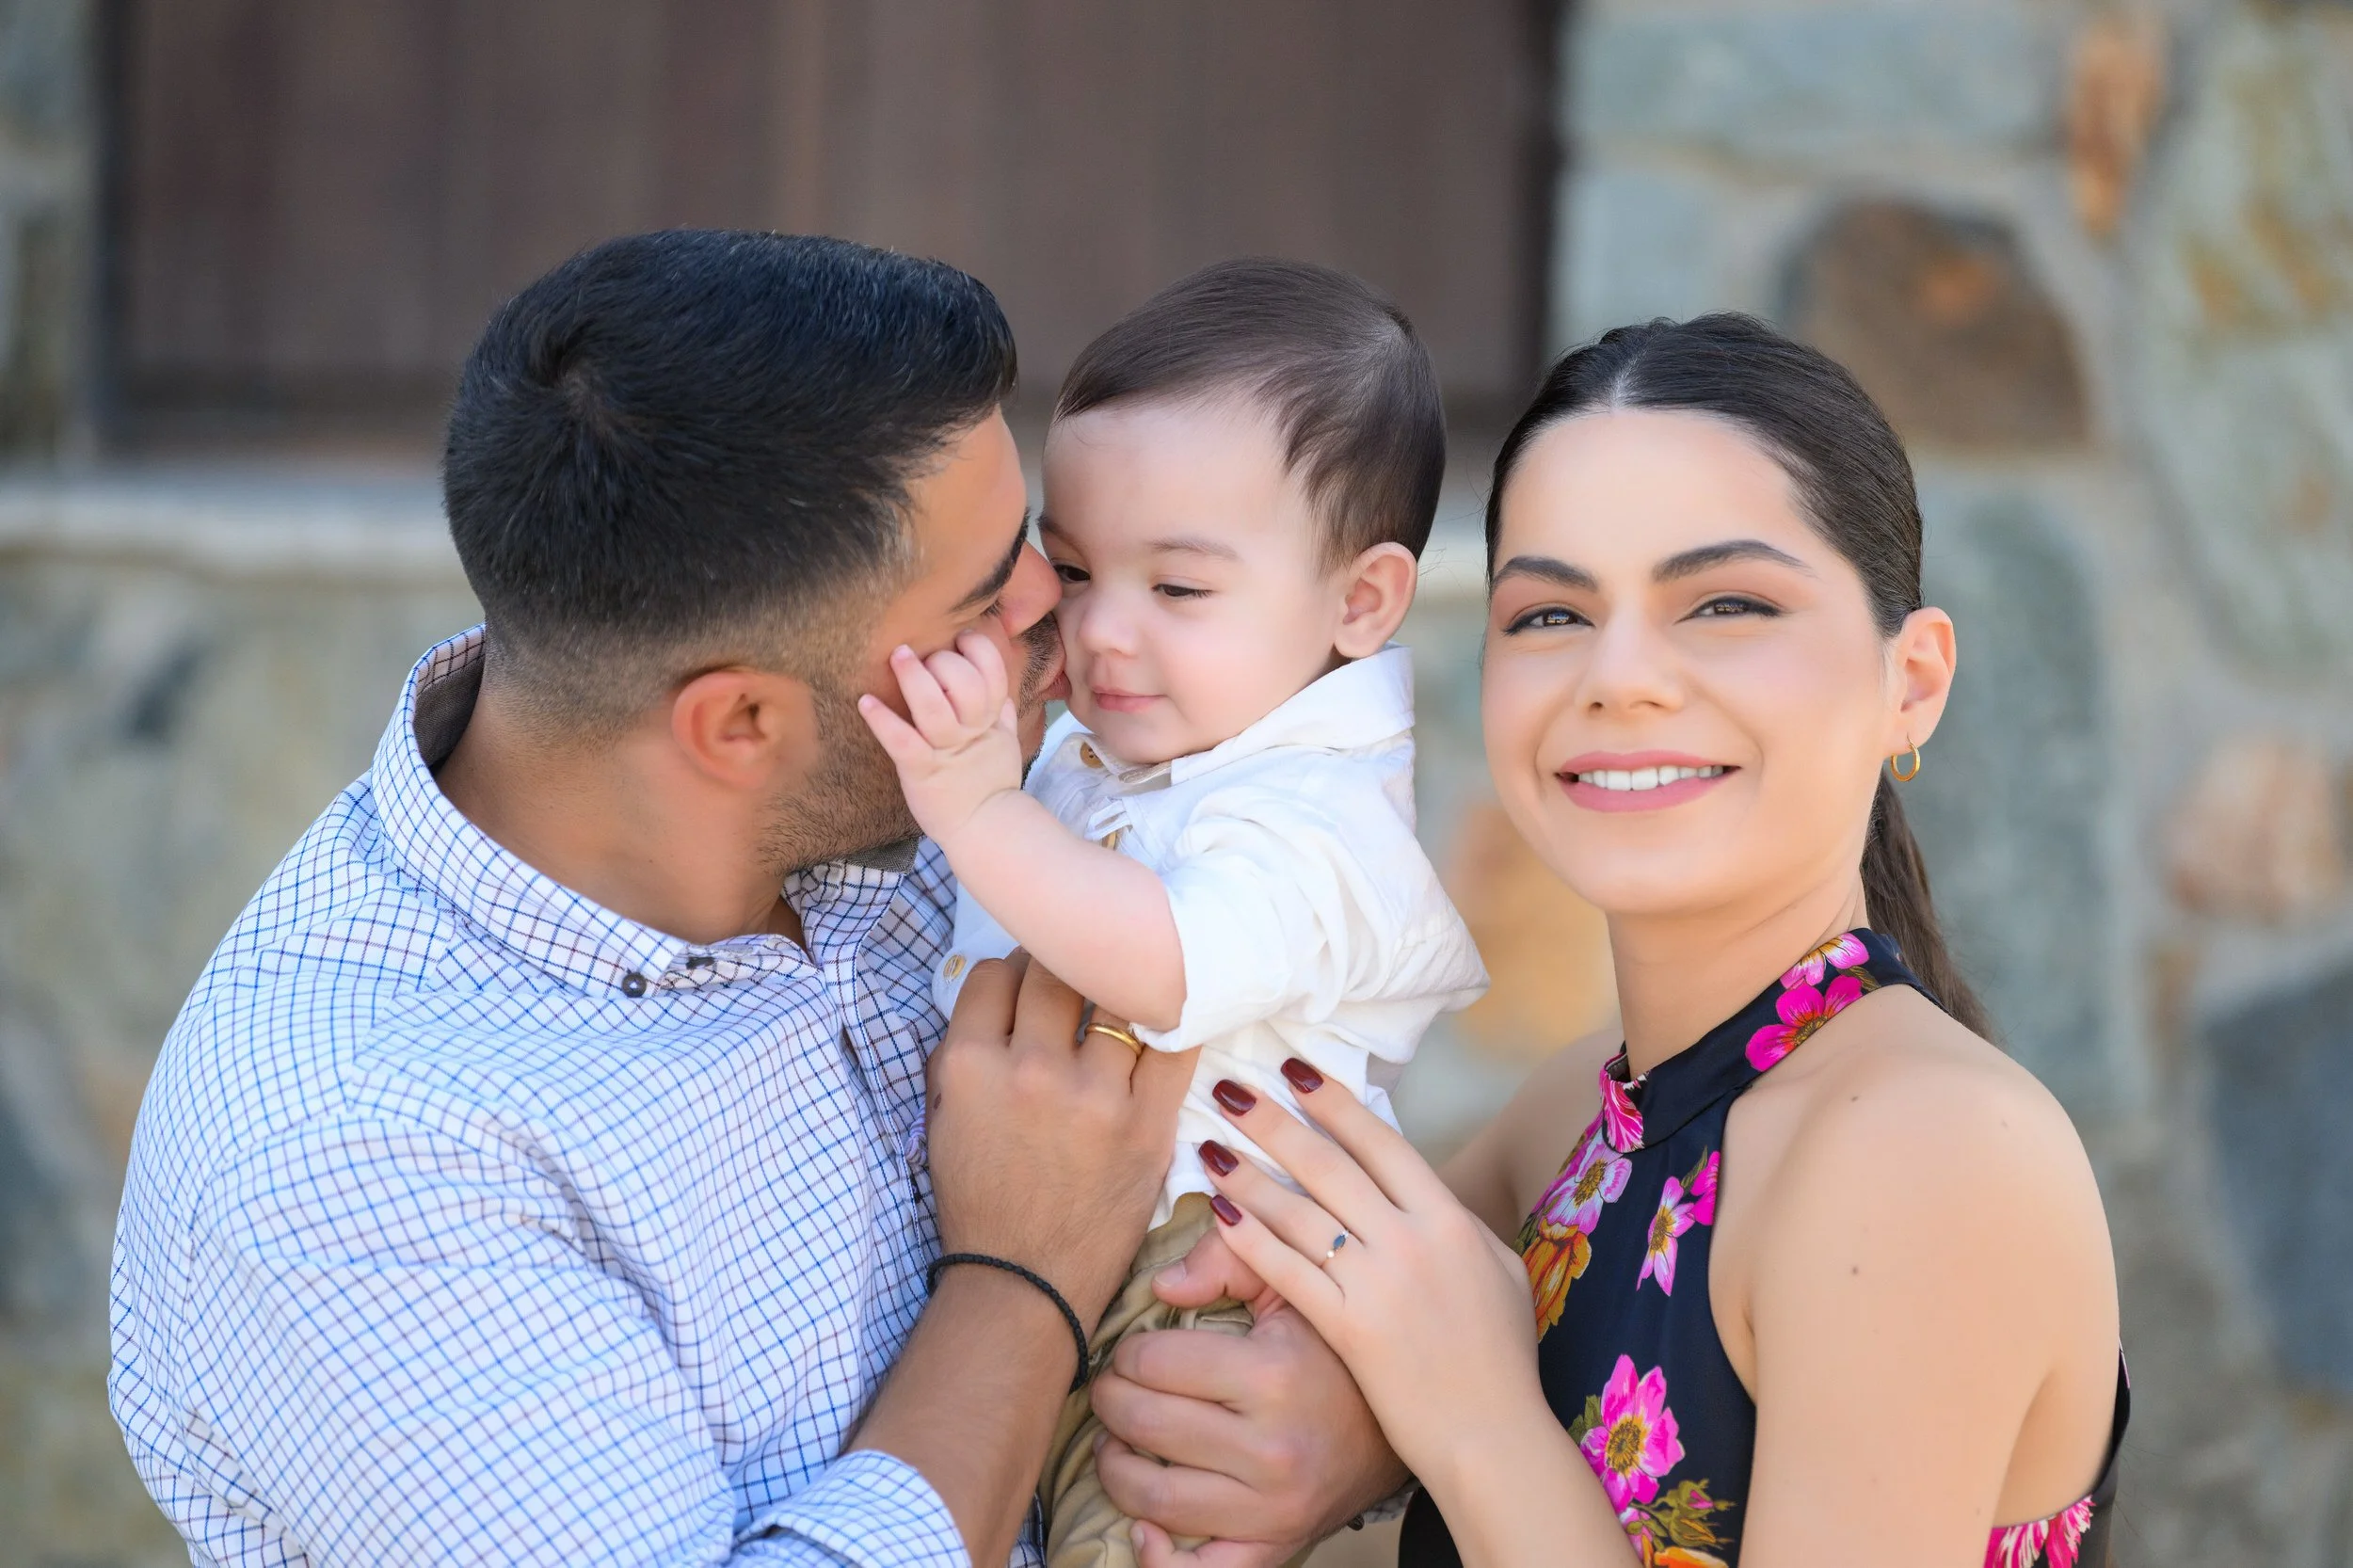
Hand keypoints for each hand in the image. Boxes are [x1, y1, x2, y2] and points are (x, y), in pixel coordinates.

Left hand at [858, 633, 1025, 845]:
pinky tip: (866, 702)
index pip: (994, 672)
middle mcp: (972, 732)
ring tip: (899, 655)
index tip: (960, 640)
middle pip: (964, 685)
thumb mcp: (1005, 747)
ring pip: (935, 708)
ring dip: (915, 679)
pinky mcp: (921, 772)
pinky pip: (903, 742)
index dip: (978, 649)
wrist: (984, 830)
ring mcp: (946, 751)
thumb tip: (1003, 695)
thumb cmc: (991, 786)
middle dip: (944, 662)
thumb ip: (1003, 717)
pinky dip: (884, 721)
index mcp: (991, 721)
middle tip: (922, 658)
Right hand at [925, 953, 1195, 1331]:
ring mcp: (1093, 1096)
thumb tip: (997, 994)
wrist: (1024, 1284)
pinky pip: (1174, 1045)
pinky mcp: (1146, 1124)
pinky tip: (1173, 1016)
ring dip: (1119, 991)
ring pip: (1117, 997)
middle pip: (1056, 971)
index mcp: (969, 1066)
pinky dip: (1174, 1024)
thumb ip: (961, 1054)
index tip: (1030, 977)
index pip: (995, 973)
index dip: (1014, 968)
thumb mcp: (942, 1121)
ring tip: (1127, 995)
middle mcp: (1029, 1070)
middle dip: (1068, 964)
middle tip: (1082, 973)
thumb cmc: (980, 1203)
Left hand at [1091, 1231, 1407, 1566]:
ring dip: (1114, 1465)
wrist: (1401, 1420)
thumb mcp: (1293, 1283)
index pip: (1153, 1364)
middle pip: (1144, 1425)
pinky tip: (1142, 1525)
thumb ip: (1227, 1258)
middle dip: (1110, 1399)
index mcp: (1273, 1377)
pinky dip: (1156, 1556)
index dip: (1128, 1352)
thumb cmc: (1336, 1348)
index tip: (1133, 1350)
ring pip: (1153, 1496)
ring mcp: (1273, 1509)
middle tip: (1112, 1387)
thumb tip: (1161, 1289)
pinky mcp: (1276, 1546)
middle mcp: (1272, 1450)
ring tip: (1118, 1440)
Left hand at [1190, 1062, 1547, 1498]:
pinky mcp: (1349, 1329)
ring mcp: (1379, 1284)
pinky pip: (1290, 1272)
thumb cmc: (1501, 1360)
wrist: (1493, 1436)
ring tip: (1211, 1144)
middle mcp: (1411, 1240)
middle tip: (1231, 1090)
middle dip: (1276, 1123)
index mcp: (1450, 1220)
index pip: (1383, 1144)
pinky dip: (1252, 1239)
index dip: (1336, 1103)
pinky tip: (1220, 1213)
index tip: (1296, 1070)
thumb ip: (1460, 1230)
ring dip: (1250, 1175)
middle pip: (1330, 1166)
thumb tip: (1430, 1200)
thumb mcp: (1499, 1274)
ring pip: (1300, 1213)